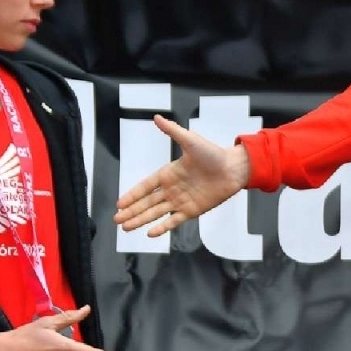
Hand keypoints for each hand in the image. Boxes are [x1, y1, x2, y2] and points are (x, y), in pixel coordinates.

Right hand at [113, 115, 250, 236]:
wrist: (234, 169)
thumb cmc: (214, 153)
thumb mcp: (191, 141)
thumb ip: (173, 131)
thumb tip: (157, 117)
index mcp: (168, 173)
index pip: (145, 187)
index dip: (132, 195)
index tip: (119, 203)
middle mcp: (172, 189)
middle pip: (147, 203)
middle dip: (131, 211)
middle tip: (116, 221)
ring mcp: (181, 201)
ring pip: (156, 213)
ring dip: (141, 220)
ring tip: (126, 228)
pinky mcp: (193, 211)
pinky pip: (174, 221)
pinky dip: (162, 227)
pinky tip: (150, 233)